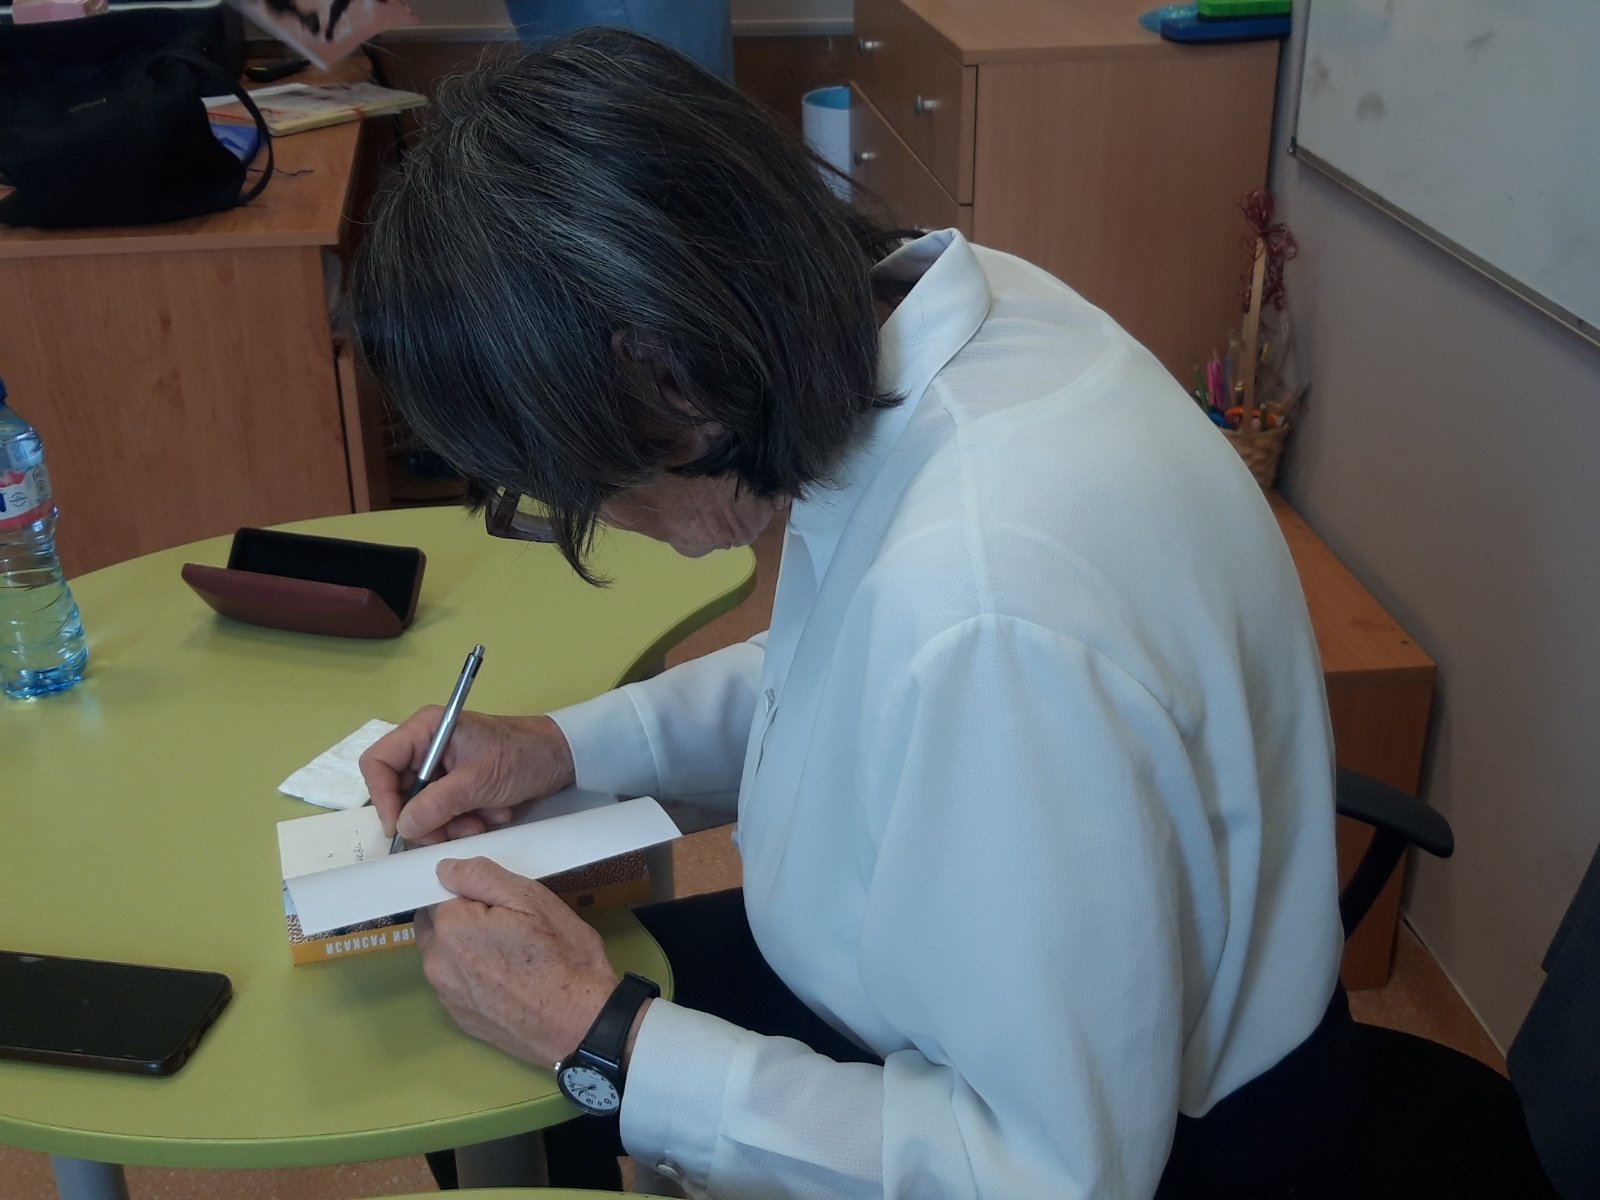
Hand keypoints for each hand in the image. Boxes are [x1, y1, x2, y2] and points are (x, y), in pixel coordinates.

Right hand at [359, 711, 575, 843]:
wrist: (564, 758)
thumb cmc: (522, 756)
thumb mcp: (477, 782)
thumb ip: (436, 805)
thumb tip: (402, 826)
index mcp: (425, 730)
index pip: (378, 763)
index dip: (383, 797)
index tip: (401, 826)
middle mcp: (428, 746)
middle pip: (400, 792)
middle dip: (428, 818)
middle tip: (452, 833)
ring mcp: (443, 767)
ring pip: (424, 809)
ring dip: (452, 824)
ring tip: (483, 821)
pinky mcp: (459, 785)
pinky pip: (446, 812)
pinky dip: (467, 821)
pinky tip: (493, 814)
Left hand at [416, 857, 619, 1067]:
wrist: (582, 1024)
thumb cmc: (562, 957)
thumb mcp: (532, 900)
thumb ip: (481, 876)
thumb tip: (445, 868)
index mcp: (450, 928)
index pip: (437, 893)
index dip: (466, 891)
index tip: (496, 900)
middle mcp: (437, 964)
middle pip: (436, 925)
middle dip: (460, 918)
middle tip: (507, 923)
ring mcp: (447, 996)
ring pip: (445, 956)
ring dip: (465, 948)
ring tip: (511, 953)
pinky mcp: (460, 1020)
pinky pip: (457, 985)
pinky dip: (474, 977)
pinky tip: (509, 980)